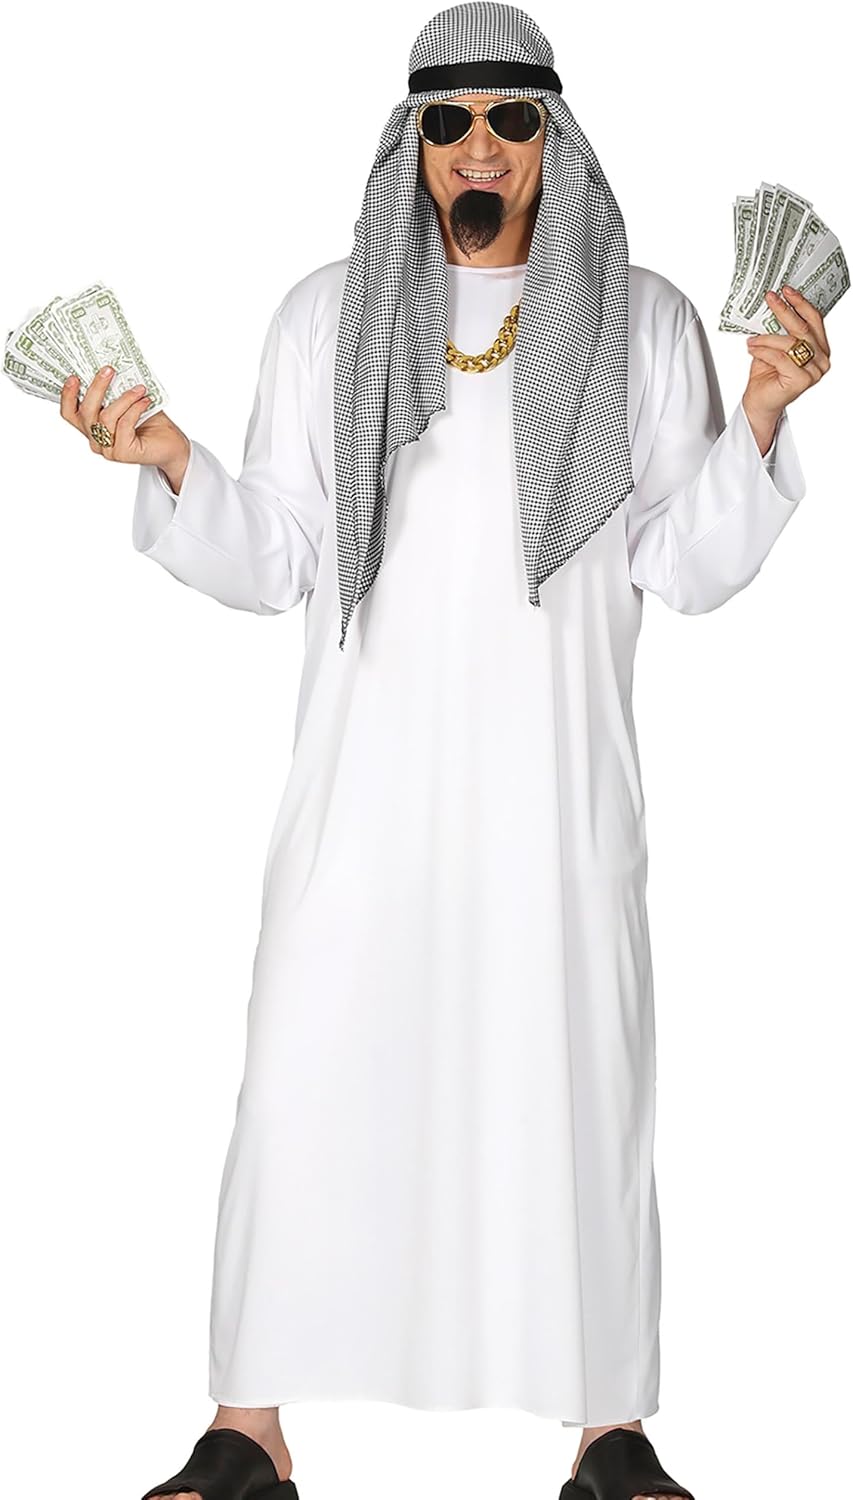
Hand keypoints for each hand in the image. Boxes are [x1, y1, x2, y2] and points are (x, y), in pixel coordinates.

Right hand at [59, 363, 188, 469]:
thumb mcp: (128, 402)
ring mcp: (107, 449)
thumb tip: (108, 369)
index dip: (67, 396)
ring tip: (139, 389)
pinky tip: (146, 401)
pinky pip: (123, 425)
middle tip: (109, 370)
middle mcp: (96, 440)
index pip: (69, 414)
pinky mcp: (122, 454)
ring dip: (124, 399)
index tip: (74, 377)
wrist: (171, 445)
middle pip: (85, 413)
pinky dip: (135, 409)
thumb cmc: (150, 423)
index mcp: (92, 427)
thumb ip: (114, 392)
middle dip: (97, 388)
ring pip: (105, 418)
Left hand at [743, 285, 830, 428]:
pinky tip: (753, 349)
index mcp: (820, 348)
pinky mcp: (802, 381)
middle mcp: (821, 360)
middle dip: (784, 310)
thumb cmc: (768, 375)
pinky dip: (763, 351)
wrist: (759, 403)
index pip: (814, 320)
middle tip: (770, 298)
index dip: (800, 303)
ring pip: (789, 343)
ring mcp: (814, 371)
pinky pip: (780, 357)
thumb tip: (773, 304)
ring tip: (752, 340)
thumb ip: (780, 329)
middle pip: (803, 328)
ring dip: (766, 338)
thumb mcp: (775, 346)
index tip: (786, 290)